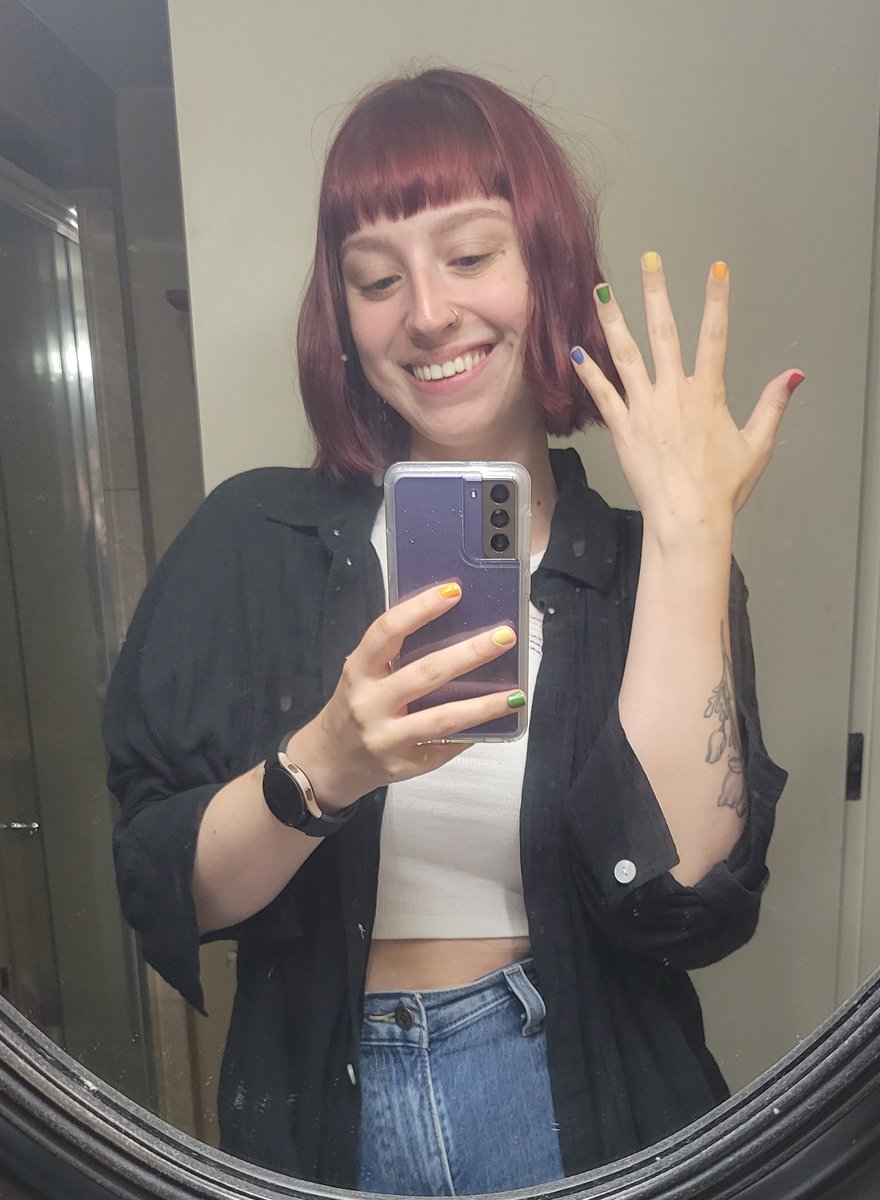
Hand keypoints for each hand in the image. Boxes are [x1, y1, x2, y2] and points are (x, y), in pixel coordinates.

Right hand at [285, 583, 520, 810]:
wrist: (329, 763)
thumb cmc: (354, 706)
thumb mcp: (362, 675)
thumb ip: (394, 655)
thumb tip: (454, 627)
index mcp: (358, 672)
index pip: (387, 632)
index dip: (420, 608)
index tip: (454, 590)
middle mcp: (369, 704)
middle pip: (425, 673)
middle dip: (469, 653)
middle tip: (504, 636)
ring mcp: (387, 738)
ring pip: (443, 717)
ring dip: (484, 704)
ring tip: (515, 692)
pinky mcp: (406, 764)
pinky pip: (446, 743)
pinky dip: (475, 731)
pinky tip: (497, 720)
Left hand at [570, 254, 803, 543]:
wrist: (688, 518)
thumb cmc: (722, 487)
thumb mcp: (756, 445)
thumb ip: (772, 405)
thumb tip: (793, 375)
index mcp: (707, 393)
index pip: (714, 336)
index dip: (716, 300)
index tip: (716, 269)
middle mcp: (673, 393)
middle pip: (664, 333)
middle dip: (656, 293)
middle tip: (649, 261)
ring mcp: (645, 408)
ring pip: (626, 355)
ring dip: (613, 321)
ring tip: (600, 291)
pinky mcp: (623, 428)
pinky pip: (603, 394)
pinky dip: (589, 372)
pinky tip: (576, 350)